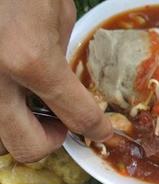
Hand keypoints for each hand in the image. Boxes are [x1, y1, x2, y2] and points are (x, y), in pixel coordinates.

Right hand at [0, 0, 111, 161]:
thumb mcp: (54, 7)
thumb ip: (60, 53)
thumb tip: (62, 82)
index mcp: (28, 57)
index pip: (76, 116)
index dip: (96, 129)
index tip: (101, 132)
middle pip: (26, 148)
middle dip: (49, 142)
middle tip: (58, 124)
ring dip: (16, 129)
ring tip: (26, 106)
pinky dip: (1, 105)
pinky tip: (8, 84)